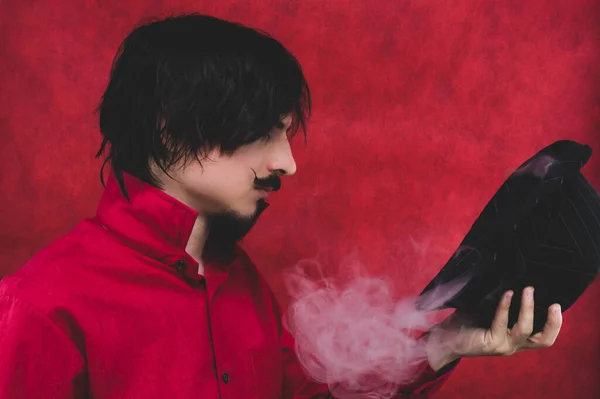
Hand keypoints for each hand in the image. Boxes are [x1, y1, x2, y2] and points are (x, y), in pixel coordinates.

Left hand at [426, 287, 562, 370]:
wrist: (445, 337)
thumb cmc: (467, 320)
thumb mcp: (489, 309)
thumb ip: (503, 300)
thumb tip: (513, 275)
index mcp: (517, 338)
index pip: (544, 337)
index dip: (556, 323)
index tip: (557, 304)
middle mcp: (514, 344)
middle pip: (544, 340)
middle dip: (554, 322)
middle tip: (554, 303)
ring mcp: (504, 345)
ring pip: (525, 329)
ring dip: (528, 307)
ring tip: (528, 290)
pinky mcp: (492, 343)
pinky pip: (502, 322)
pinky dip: (505, 306)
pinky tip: (506, 294)